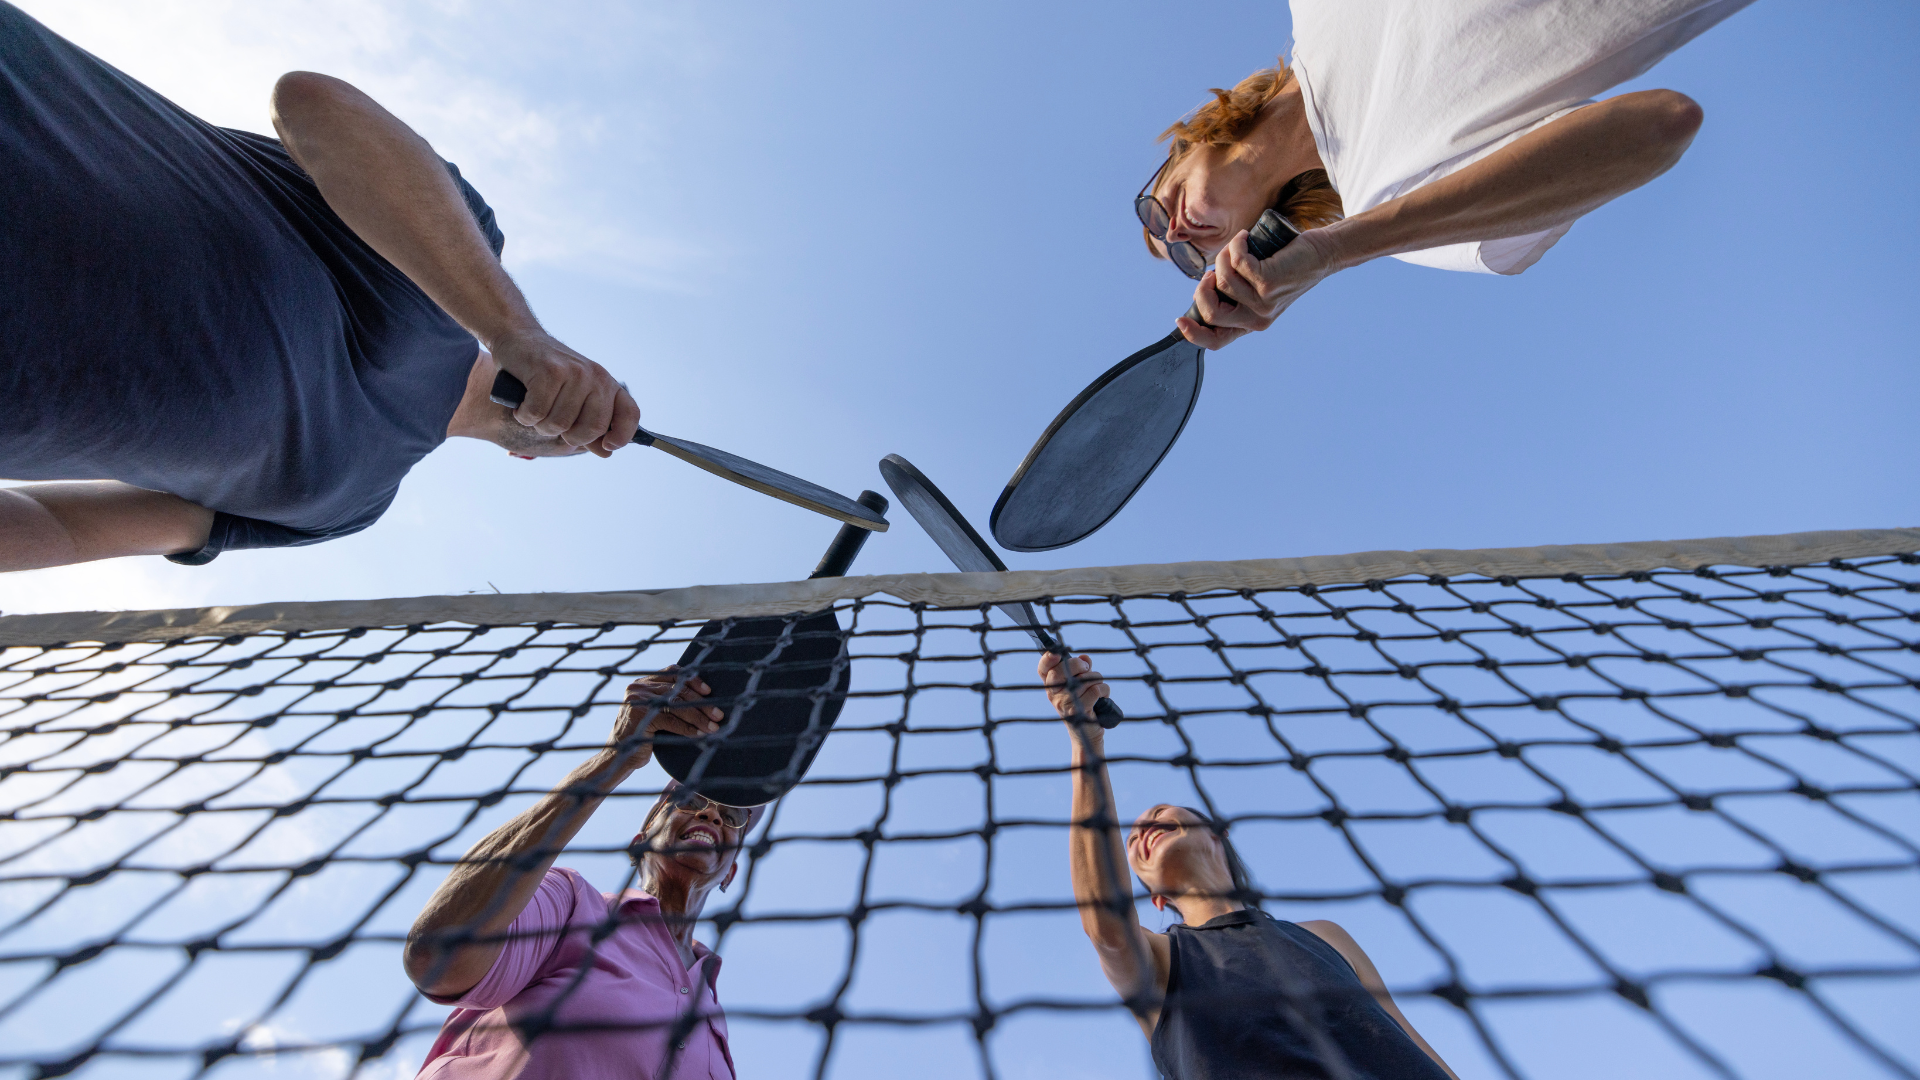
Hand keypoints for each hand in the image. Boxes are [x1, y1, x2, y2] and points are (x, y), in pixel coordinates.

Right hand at [488, 329, 639, 456]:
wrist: (519, 339)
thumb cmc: (547, 376)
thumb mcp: (575, 399)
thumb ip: (591, 426)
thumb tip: (606, 452)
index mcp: (607, 384)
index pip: (630, 414)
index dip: (622, 435)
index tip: (608, 445)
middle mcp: (596, 377)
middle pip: (591, 429)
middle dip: (568, 436)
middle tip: (552, 423)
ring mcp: (574, 373)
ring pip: (559, 424)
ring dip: (540, 425)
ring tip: (535, 407)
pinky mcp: (549, 371)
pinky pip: (537, 413)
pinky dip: (524, 415)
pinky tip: (523, 402)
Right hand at [605, 666, 725, 774]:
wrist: (617, 756)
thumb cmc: (642, 736)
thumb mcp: (655, 713)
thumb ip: (669, 700)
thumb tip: (706, 697)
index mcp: (642, 682)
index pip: (673, 673)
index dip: (693, 680)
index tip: (709, 691)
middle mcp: (638, 687)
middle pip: (678, 690)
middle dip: (702, 703)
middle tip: (719, 714)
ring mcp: (638, 700)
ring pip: (677, 705)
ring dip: (699, 717)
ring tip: (714, 726)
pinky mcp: (640, 716)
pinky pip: (671, 720)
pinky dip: (688, 728)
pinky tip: (700, 735)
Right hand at [1039, 652, 1109, 723]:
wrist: (1087, 732)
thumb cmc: (1084, 704)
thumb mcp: (1080, 684)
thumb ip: (1081, 669)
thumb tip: (1085, 658)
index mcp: (1052, 686)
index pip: (1043, 670)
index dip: (1047, 659)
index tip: (1057, 652)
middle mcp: (1054, 695)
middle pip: (1061, 670)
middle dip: (1079, 665)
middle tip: (1087, 669)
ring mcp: (1064, 704)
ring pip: (1084, 680)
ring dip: (1097, 680)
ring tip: (1098, 689)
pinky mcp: (1078, 711)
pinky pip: (1094, 690)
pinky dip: (1104, 690)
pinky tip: (1103, 696)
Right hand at [1175, 225, 1340, 349]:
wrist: (1323, 255)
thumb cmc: (1288, 266)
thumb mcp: (1259, 286)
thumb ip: (1236, 293)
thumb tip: (1204, 288)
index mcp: (1252, 323)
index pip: (1217, 341)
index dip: (1193, 334)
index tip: (1180, 320)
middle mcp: (1258, 319)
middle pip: (1211, 312)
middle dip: (1202, 288)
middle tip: (1213, 271)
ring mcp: (1263, 302)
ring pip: (1222, 280)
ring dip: (1224, 257)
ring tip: (1239, 246)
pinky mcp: (1268, 282)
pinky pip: (1237, 262)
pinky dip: (1237, 244)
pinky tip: (1246, 237)